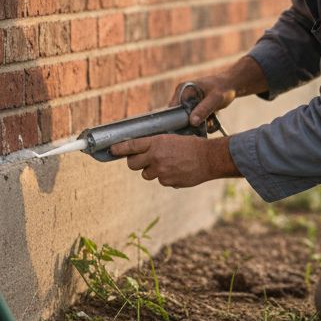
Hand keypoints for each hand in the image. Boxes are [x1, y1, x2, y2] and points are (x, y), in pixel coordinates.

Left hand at [110, 134, 238, 187]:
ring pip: (146, 174)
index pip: (131, 146)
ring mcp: (161, 171)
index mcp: (156, 142)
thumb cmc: (192, 145)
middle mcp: (156, 157)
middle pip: (133, 164)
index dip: (119, 149)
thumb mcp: (172, 138)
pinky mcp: (168, 181)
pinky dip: (166, 177)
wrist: (209, 158)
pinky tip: (177, 171)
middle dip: (135, 163)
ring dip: (153, 171)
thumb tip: (142, 150)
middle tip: (142, 160)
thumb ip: (156, 145)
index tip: (112, 150)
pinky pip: (161, 181)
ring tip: (168, 165)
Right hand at [173, 56, 267, 127]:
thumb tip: (192, 121)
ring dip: (198, 124)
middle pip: (179, 116)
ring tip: (211, 122)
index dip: (179, 120)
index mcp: (182, 89)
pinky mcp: (194, 107)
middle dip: (191, 124)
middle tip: (203, 126)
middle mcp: (182, 95)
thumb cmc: (223, 88)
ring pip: (187, 119)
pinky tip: (212, 121)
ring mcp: (188, 101)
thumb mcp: (215, 99)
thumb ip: (204, 109)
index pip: (173, 109)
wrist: (232, 84)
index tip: (190, 128)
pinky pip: (194, 118)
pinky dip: (202, 122)